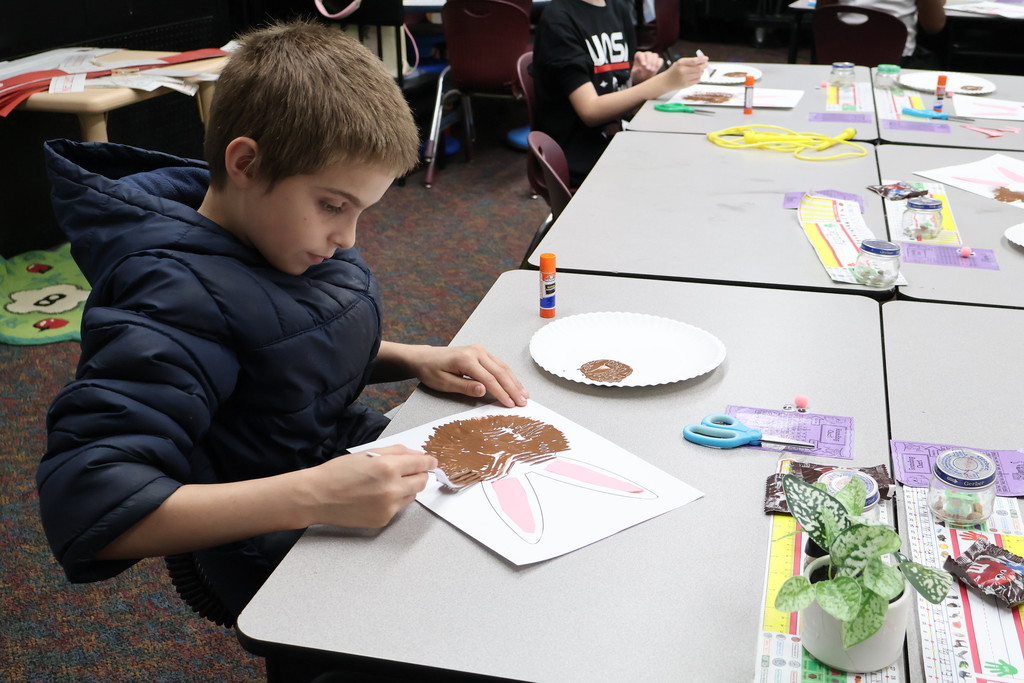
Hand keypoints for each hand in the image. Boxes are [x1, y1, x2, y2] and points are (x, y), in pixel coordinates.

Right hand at [308, 445, 437, 527]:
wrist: (317, 497)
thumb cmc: (338, 473)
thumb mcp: (368, 453)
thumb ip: (397, 452)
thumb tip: (418, 455)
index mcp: (388, 468)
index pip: (422, 464)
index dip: (428, 461)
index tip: (431, 461)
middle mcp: (392, 489)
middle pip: (422, 481)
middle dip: (419, 474)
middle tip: (409, 471)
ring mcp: (389, 507)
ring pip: (412, 496)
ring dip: (407, 488)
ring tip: (387, 484)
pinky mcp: (383, 520)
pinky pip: (398, 508)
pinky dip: (394, 501)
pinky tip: (376, 496)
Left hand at [405, 344, 528, 407]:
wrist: (424, 358)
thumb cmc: (431, 371)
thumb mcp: (444, 383)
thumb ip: (465, 387)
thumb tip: (484, 390)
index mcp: (466, 359)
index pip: (489, 379)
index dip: (501, 393)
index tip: (510, 405)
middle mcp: (476, 352)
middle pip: (500, 372)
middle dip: (513, 388)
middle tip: (523, 402)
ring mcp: (480, 351)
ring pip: (502, 367)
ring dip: (514, 382)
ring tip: (524, 395)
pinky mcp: (481, 353)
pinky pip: (498, 364)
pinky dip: (509, 376)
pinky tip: (515, 384)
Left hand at [631, 51, 663, 82]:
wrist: (643, 79)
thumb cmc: (637, 75)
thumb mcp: (635, 75)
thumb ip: (636, 72)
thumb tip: (640, 68)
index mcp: (638, 56)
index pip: (640, 54)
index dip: (642, 58)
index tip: (643, 65)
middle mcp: (645, 55)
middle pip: (648, 53)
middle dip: (649, 61)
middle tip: (648, 69)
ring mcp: (652, 57)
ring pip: (655, 55)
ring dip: (654, 62)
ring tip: (652, 70)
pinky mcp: (658, 61)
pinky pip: (660, 60)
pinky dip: (659, 64)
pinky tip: (656, 69)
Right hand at [662, 55, 708, 91]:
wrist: (666, 81)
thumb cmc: (674, 71)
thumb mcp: (680, 63)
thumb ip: (690, 61)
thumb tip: (702, 60)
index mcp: (681, 63)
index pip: (695, 61)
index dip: (702, 59)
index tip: (706, 58)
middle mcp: (683, 71)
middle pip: (699, 68)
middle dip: (704, 65)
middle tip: (706, 64)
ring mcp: (685, 78)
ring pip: (699, 74)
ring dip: (702, 71)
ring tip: (700, 70)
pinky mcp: (686, 84)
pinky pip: (697, 80)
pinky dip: (699, 77)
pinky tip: (696, 75)